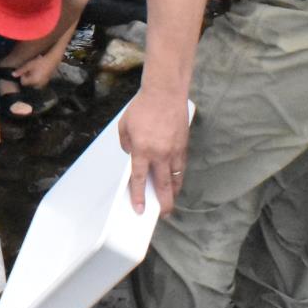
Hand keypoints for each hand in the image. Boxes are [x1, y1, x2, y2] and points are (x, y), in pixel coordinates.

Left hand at [12, 52, 57, 89]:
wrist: (52, 60)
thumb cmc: (40, 62)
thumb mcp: (29, 65)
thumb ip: (20, 71)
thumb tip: (12, 75)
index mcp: (33, 81)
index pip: (23, 82)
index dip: (22, 76)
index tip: (25, 70)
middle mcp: (38, 85)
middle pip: (28, 84)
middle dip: (27, 78)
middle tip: (29, 70)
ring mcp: (43, 84)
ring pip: (33, 84)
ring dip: (31, 79)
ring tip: (34, 70)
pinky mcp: (46, 82)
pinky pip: (38, 83)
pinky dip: (37, 79)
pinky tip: (39, 72)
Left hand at [117, 86, 191, 215]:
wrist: (165, 93)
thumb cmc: (142, 107)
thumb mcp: (124, 125)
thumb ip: (126, 144)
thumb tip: (131, 156)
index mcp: (142, 150)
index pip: (139, 179)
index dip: (138, 197)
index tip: (140, 210)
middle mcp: (159, 154)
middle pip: (162, 185)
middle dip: (164, 202)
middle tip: (164, 214)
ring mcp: (174, 150)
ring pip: (175, 178)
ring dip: (173, 191)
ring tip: (171, 200)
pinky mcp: (183, 145)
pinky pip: (181, 166)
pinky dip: (179, 176)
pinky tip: (177, 180)